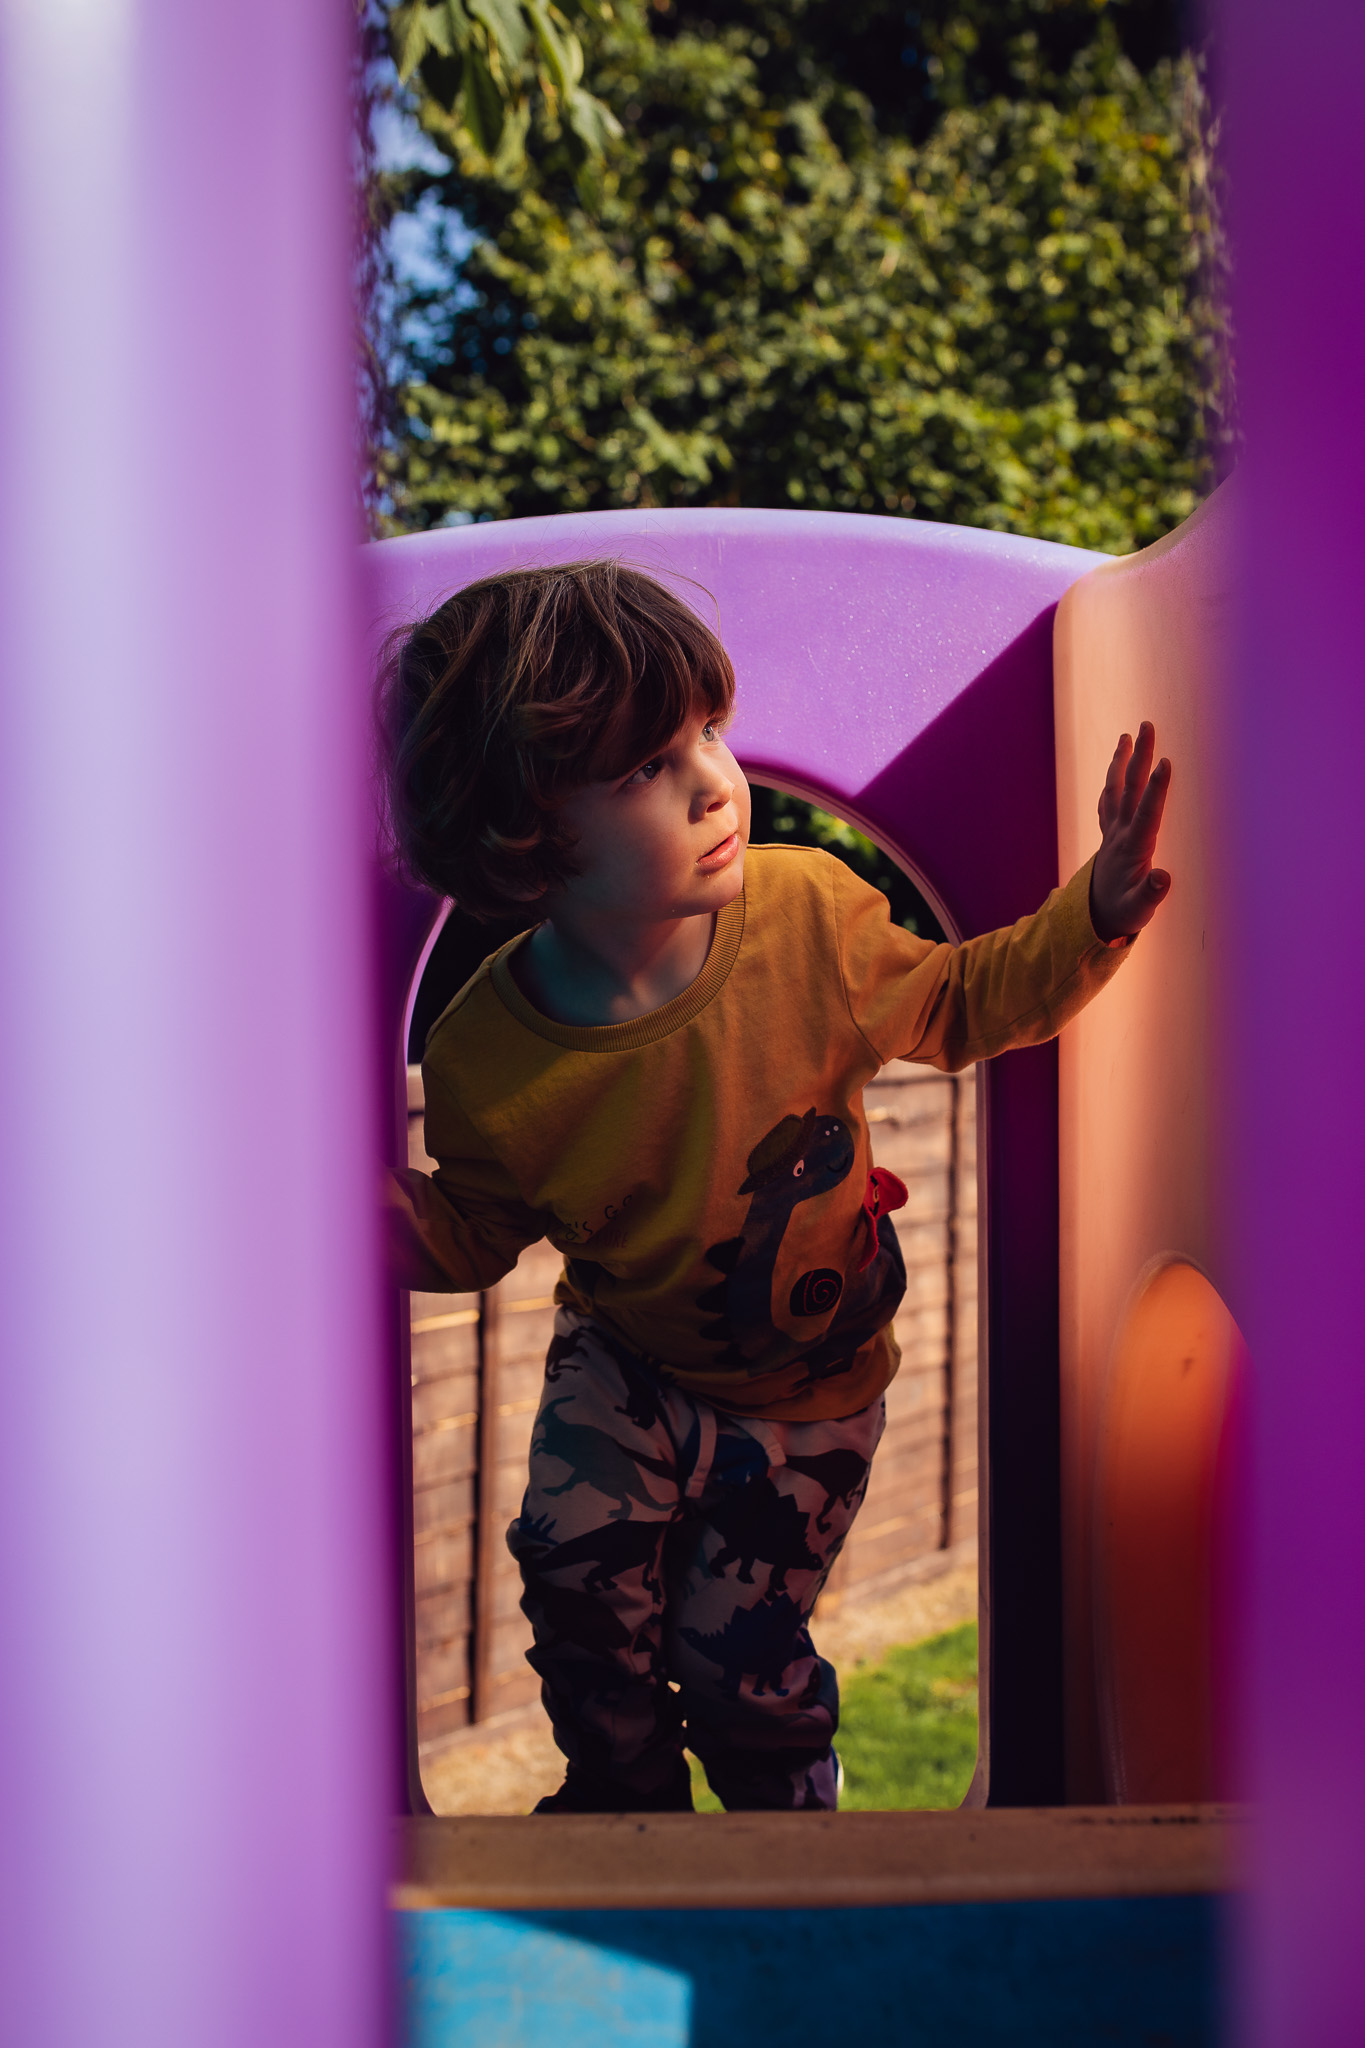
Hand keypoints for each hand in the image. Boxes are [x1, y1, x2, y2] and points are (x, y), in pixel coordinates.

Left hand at [1089, 722, 1171, 941]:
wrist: (1096, 919)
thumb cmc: (1124, 914)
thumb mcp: (1140, 909)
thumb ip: (1152, 893)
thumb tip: (1163, 878)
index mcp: (1133, 849)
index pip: (1147, 813)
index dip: (1157, 788)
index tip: (1167, 761)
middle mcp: (1120, 834)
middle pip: (1130, 789)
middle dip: (1140, 756)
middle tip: (1147, 725)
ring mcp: (1112, 833)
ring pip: (1116, 790)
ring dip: (1122, 761)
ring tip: (1126, 735)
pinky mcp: (1109, 836)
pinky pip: (1109, 802)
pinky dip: (1113, 783)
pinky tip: (1116, 771)